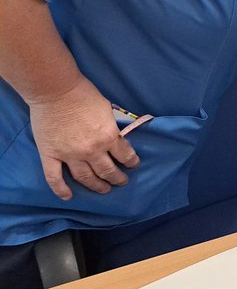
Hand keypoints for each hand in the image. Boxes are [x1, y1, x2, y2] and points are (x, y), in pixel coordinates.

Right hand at [27, 76, 139, 199]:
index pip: (125, 155)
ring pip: (85, 178)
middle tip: (121, 182)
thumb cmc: (84, 95)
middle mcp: (91, 150)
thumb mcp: (108, 110)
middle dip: (117, 178)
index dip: (131, 162)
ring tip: (104, 189)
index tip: (134, 165)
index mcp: (108, 137)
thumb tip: (116, 137)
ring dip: (96, 186)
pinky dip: (61, 190)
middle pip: (107, 171)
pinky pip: (54, 178)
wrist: (56, 91)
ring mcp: (69, 155)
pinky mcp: (50, 156)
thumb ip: (111, 127)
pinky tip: (68, 197)